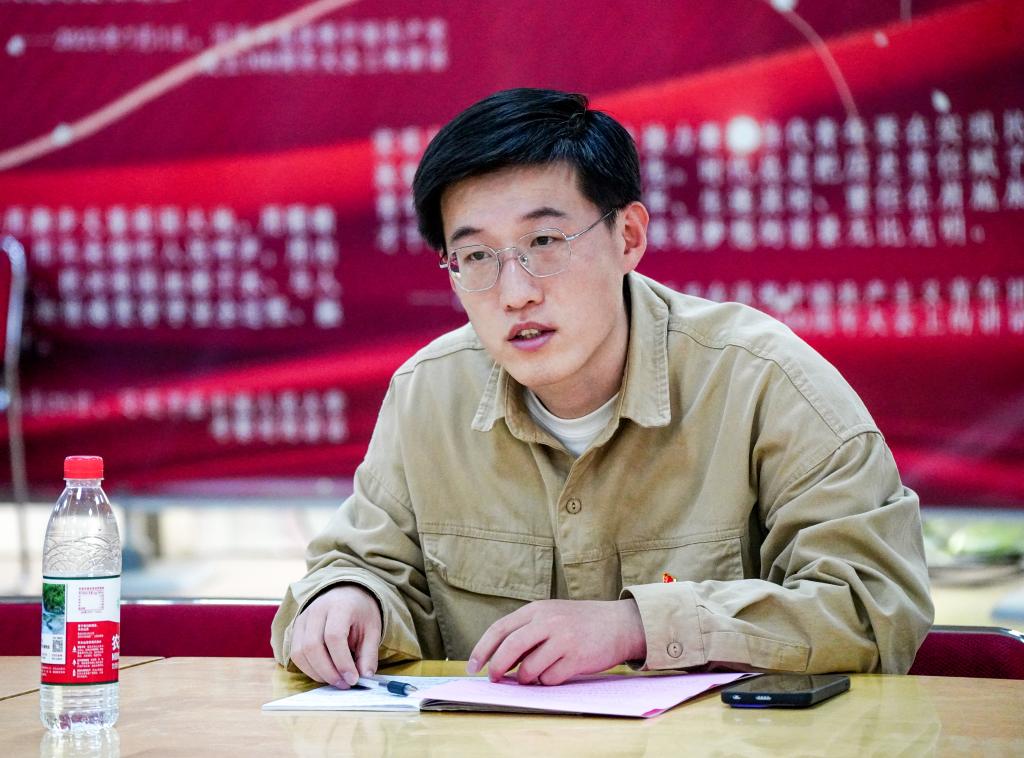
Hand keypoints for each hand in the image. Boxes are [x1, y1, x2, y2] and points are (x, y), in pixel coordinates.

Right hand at [289, 584, 382, 686]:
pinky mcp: (295, 628)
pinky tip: (324, 674)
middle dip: (328, 671)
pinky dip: (308, 669)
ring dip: (317, 673)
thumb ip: (369, 654)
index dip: (342, 661)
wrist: (347, 594)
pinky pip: (295, 654)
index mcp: (339, 606)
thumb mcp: (373, 630)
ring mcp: (302, 619)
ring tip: (336, 681)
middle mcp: (317, 610)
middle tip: (344, 684)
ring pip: (300, 652)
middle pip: (313, 646)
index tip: (353, 679)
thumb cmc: (360, 613)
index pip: (334, 637)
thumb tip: (365, 677)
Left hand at [467, 599, 645, 684]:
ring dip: (526, 678)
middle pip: (510, 647)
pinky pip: (549, 678)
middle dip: (497, 667)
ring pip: (529, 668)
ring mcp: (563, 639)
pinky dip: (547, 681)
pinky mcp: (577, 658)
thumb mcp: (551, 615)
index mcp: (537, 609)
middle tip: (494, 679)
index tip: (473, 666)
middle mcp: (548, 621)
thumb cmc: (580, 623)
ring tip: (535, 674)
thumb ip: (527, 631)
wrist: (619, 623)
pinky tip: (557, 672)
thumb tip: (498, 660)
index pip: (500, 629)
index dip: (482, 649)